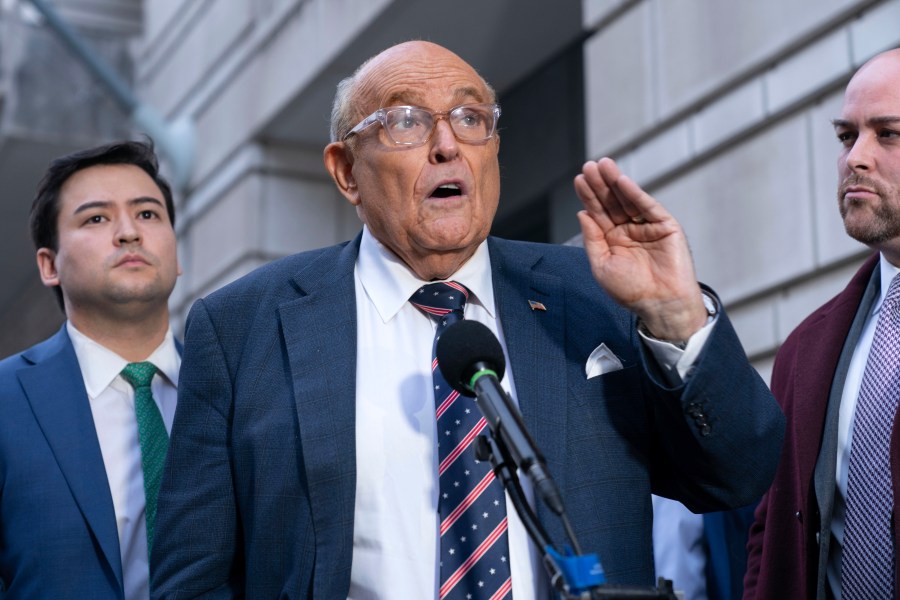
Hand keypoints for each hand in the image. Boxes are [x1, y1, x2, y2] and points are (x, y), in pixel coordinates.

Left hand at [574, 158, 707, 341]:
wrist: (660, 304)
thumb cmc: (631, 291)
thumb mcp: (602, 266)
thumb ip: (593, 239)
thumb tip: (582, 213)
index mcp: (613, 240)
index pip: (598, 213)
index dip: (589, 196)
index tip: (579, 180)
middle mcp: (629, 230)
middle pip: (611, 202)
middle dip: (600, 185)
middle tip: (589, 166)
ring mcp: (647, 226)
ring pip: (628, 200)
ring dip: (615, 182)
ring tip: (602, 165)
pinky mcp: (665, 225)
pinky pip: (647, 206)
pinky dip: (635, 193)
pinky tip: (621, 181)